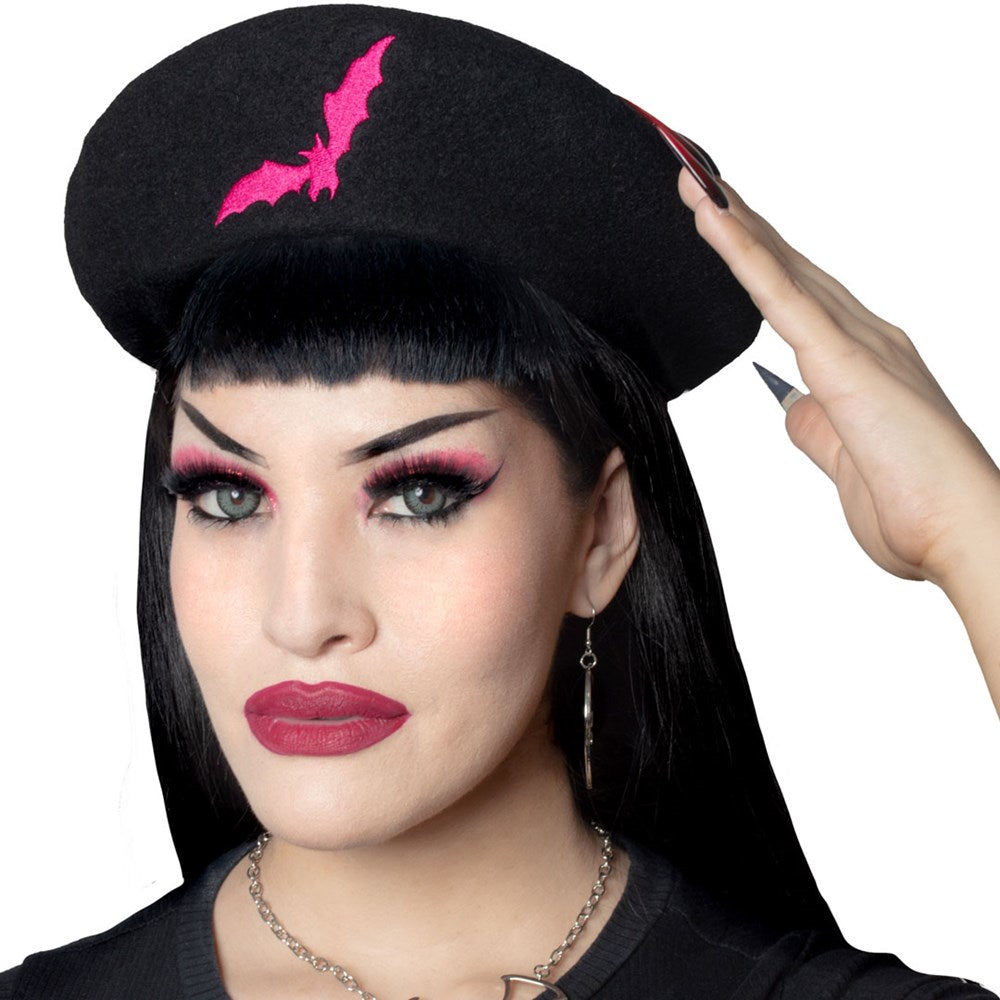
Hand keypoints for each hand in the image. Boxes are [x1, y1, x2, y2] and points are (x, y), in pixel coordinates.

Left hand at [677, 169, 999, 593]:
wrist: (963, 535)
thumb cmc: (915, 507)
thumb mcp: (843, 461)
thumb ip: (815, 428)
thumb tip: (791, 404)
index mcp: (863, 362)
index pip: (798, 295)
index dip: (759, 257)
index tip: (721, 225)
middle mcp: (866, 338)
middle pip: (788, 268)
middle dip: (742, 224)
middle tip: (697, 183)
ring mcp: (860, 343)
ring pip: (781, 269)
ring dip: (735, 223)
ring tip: (693, 182)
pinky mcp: (846, 361)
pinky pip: (781, 296)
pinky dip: (744, 255)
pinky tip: (713, 219)